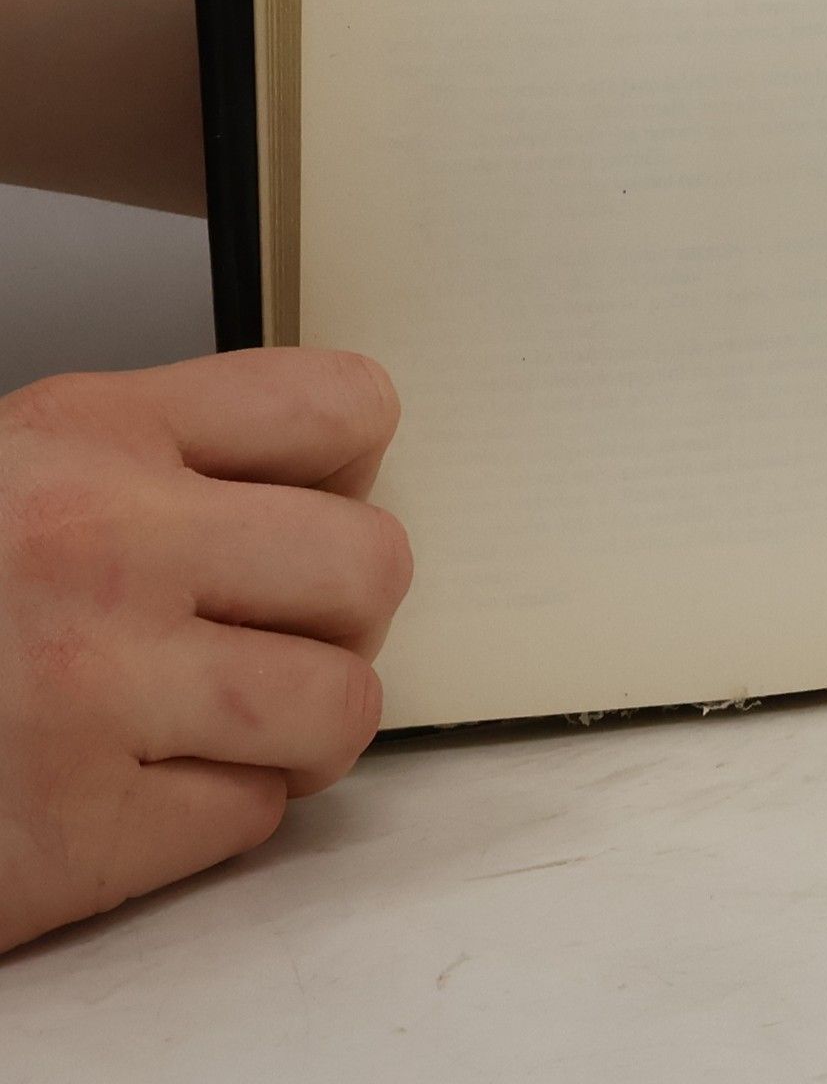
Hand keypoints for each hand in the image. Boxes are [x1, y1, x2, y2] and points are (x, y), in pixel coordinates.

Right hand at [0, 349, 408, 953]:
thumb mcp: (19, 469)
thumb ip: (166, 463)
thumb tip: (330, 486)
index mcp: (92, 434)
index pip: (340, 405)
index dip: (351, 466)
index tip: (318, 503)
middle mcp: (106, 545)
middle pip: (373, 564)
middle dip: (341, 611)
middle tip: (274, 632)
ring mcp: (93, 693)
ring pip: (342, 703)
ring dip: (301, 725)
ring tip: (224, 720)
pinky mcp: (72, 839)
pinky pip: (253, 818)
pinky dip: (219, 813)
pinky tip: (141, 788)